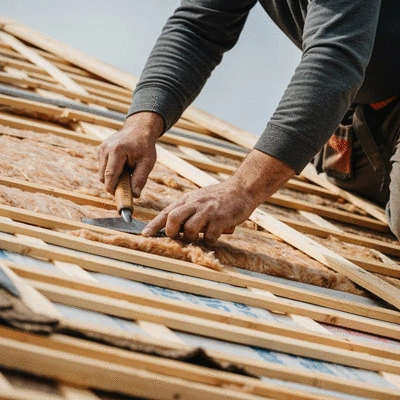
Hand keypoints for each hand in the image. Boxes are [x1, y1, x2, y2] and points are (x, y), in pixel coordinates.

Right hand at [97, 112, 163, 195]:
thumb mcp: (147, 162)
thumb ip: (140, 179)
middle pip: (103, 177)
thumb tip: (135, 195)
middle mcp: (105, 149)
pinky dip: (110, 171)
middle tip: (127, 185)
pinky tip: (122, 165)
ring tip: (127, 171)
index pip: (109, 175)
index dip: (113, 189)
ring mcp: (101, 149)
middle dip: (114, 184)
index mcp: (117, 151)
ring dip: (112, 177)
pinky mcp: (100, 150)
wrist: (139, 129)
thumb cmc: (144, 146)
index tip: (119, 198)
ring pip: (101, 173)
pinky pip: (102, 167)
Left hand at [143, 149, 295, 244]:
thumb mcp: (199, 199)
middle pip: (173, 218)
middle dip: (170, 231)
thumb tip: (174, 227)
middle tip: (175, 236)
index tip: (145, 234)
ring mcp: (207, 211)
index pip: (167, 212)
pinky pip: (209, 236)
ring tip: (198, 237)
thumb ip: (187, 210)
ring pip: (189, 229)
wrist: (241, 189)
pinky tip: (213, 238)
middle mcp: (195, 204)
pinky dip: (209, 241)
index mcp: (188, 200)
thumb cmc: (219, 197)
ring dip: (191, 238)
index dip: (154, 224)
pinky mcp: (220, 219)